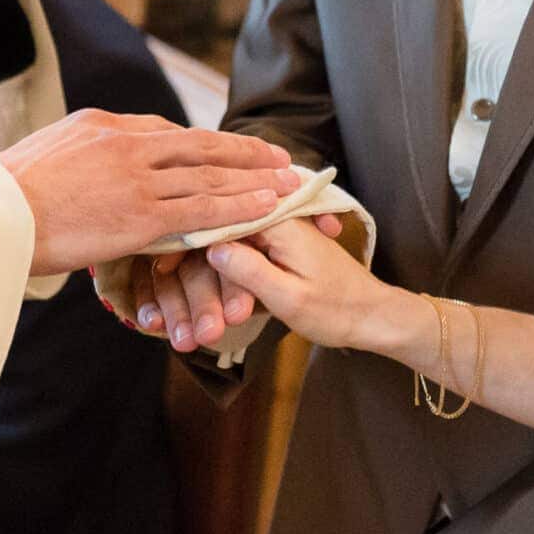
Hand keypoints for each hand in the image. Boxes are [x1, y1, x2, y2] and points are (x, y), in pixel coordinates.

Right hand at [0, 111, 301, 275]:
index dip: (205, 144)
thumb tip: (87, 170)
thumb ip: (78, 158)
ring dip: (253, 180)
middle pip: (200, 146)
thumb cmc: (3, 197)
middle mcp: (126, 142)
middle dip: (244, 154)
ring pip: (209, 176)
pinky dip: (238, 208)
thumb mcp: (45, 157)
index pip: (166, 132)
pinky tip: (265, 209)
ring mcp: (137, 177)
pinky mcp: (142, 214)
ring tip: (287, 182)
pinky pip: (202, 210)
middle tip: (278, 157)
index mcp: (102, 125)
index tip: (229, 150)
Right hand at [133, 212, 347, 354]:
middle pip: (221, 226)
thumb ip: (250, 270)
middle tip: (164, 285)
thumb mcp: (290, 297)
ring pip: (226, 240)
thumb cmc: (336, 311)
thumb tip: (211, 247)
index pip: (223, 216)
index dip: (189, 237)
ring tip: (175, 294)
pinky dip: (219, 268)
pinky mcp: (276, 247)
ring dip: (203, 269)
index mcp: (280, 224)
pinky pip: (239, 249)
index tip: (161, 264)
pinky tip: (195, 284)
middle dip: (192, 258)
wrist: (372, 317)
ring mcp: (276, 233)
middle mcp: (276, 220)